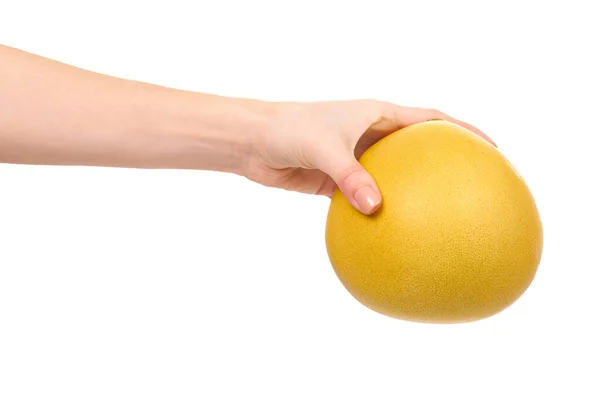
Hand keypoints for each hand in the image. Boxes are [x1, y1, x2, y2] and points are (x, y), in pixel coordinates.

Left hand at [245, 100, 494, 214]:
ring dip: (413, 194)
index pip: (430, 119)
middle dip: (443, 166)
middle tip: (471, 188)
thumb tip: (375, 208)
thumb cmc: (288, 130)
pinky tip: (395, 233)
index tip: (491, 148)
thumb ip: (350, 176)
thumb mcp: (323, 148)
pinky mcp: (339, 182)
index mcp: (377, 114)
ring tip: (440, 218)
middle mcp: (370, 135)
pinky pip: (366, 199)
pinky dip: (380, 213)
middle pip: (417, 150)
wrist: (253, 140)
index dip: (463, 130)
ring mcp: (356, 159)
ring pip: (394, 178)